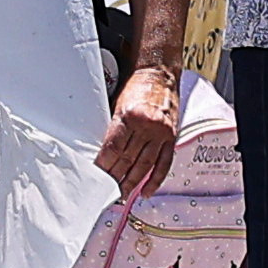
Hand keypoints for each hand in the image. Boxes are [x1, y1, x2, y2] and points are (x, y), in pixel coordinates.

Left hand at [99, 65, 183, 200]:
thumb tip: (101, 153)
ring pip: (145, 165)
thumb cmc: (136, 86)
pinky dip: (155, 180)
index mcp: (129, 115)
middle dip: (115, 178)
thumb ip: (112, 127)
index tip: (95, 177)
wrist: (159, 72)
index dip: (103, 165)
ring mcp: (161, 133)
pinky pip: (164, 164)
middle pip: (127, 159)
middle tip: (105, 192)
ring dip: (132, 183)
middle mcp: (147, 125)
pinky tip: (145, 191)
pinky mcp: (172, 137)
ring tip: (121, 195)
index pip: (113, 148)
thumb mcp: (117, 103)